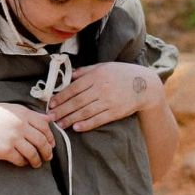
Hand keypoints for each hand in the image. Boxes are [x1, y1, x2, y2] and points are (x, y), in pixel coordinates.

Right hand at [0, 103, 54, 167]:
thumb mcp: (9, 109)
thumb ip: (29, 114)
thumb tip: (48, 119)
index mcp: (22, 113)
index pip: (44, 126)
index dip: (50, 137)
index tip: (51, 143)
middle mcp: (19, 125)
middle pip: (41, 141)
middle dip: (47, 151)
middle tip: (48, 157)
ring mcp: (13, 138)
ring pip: (33, 153)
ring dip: (37, 160)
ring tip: (37, 164)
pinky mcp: (5, 150)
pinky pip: (20, 160)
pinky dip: (23, 163)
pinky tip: (22, 163)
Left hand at [48, 63, 163, 131]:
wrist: (144, 85)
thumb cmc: (122, 74)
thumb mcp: (104, 67)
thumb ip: (86, 71)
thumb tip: (70, 76)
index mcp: (96, 76)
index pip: (74, 88)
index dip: (61, 97)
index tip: (51, 103)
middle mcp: (101, 88)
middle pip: (77, 102)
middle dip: (61, 110)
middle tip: (50, 117)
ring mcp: (109, 101)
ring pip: (85, 112)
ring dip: (70, 119)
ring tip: (59, 125)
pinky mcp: (116, 112)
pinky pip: (98, 120)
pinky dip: (86, 124)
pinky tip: (76, 127)